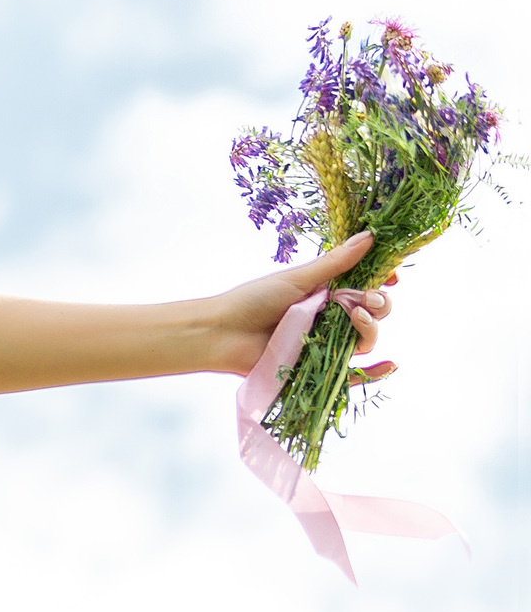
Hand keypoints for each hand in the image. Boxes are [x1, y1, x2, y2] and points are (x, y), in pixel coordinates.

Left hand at [206, 231, 394, 377]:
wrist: (221, 334)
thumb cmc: (252, 301)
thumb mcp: (297, 279)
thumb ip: (335, 263)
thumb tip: (370, 236)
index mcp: (325, 293)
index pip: (365, 287)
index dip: (382, 282)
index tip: (391, 277)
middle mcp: (329, 318)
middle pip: (372, 313)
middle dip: (378, 305)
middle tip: (368, 299)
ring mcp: (324, 344)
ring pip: (364, 340)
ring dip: (370, 328)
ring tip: (355, 317)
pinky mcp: (317, 368)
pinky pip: (351, 374)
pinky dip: (374, 372)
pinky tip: (391, 365)